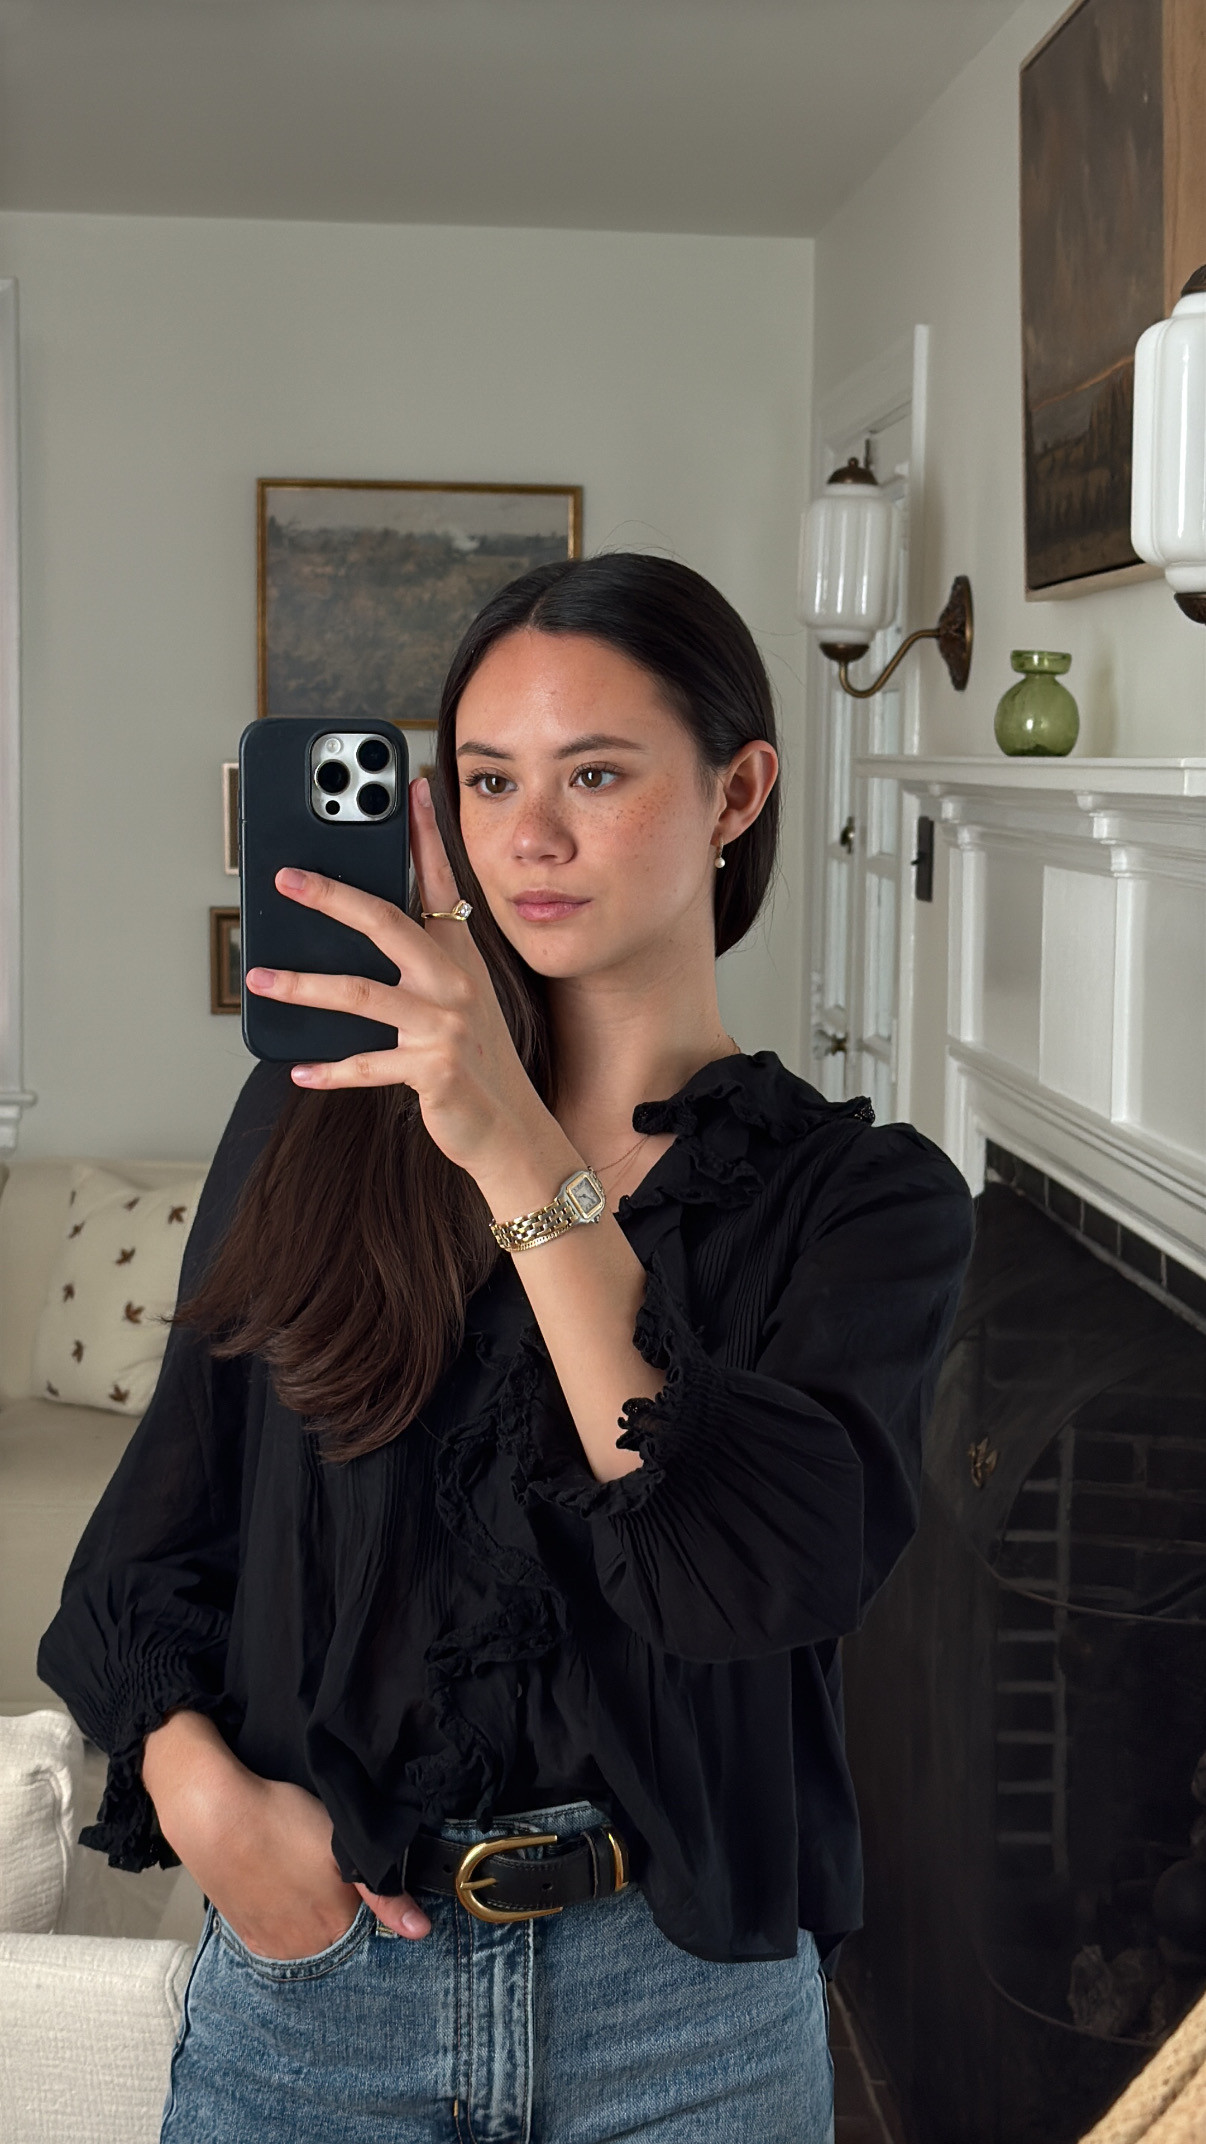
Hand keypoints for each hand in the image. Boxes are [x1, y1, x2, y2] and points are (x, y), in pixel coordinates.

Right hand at [142, 1712, 430, 1956]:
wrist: (215, 1818)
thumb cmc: (283, 1823)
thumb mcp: (345, 1846)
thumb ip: (384, 1893)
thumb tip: (421, 1931)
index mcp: (336, 1928)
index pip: (370, 1931)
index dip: (369, 1905)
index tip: (360, 1883)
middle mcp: (306, 1948)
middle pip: (338, 1939)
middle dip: (342, 1915)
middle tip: (327, 1876)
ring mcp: (272, 1945)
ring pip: (307, 1940)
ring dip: (312, 1920)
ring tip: (303, 1881)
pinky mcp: (246, 1934)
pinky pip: (277, 1938)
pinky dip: (285, 1921)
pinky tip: (282, 1892)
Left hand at [244, 777, 554, 1184]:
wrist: (510, 1128)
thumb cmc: (472, 1061)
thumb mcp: (455, 1002)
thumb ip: (418, 964)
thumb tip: (351, 932)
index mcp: (459, 955)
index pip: (440, 882)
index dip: (426, 833)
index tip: (410, 786)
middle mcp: (455, 983)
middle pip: (387, 923)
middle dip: (332, 896)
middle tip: (287, 878)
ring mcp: (446, 1026)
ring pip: (362, 993)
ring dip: (303, 986)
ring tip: (259, 978)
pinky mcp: (433, 1072)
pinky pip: (367, 1065)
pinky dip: (330, 1070)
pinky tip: (299, 1069)